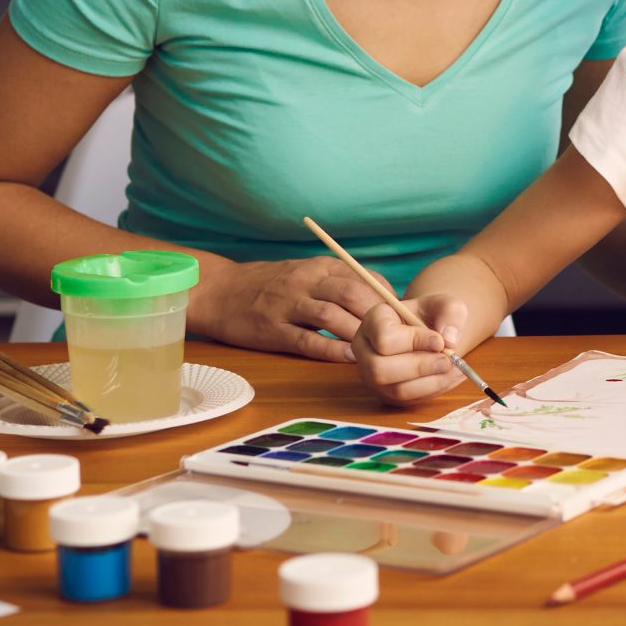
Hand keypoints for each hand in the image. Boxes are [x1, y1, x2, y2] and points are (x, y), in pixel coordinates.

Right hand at [187, 254, 381, 364]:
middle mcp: (306, 281)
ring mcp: (288, 305)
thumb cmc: (270, 284)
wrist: (221, 291)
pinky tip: (349, 359)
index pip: (364, 277)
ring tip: (379, 350)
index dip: (388, 298)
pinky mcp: (273, 330)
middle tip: (400, 337)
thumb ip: (339, 282)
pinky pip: (308, 341)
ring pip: (332, 316)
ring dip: (359, 333)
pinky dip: (331, 350)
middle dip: (381, 316)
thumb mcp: (306, 271)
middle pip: (352, 294)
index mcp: (319, 266)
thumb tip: (382, 298)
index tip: (404, 316)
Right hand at [355, 296, 472, 405]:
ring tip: (452, 368)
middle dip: (420, 367)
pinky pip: (408, 400)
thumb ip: (451, 312)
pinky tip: (448, 376)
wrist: (431, 333)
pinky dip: (433, 390)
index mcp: (374, 320)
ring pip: (396, 389)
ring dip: (430, 382)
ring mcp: (372, 375)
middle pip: (380, 368)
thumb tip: (449, 340)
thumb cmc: (432, 316)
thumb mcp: (445, 305)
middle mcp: (365, 349)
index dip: (415, 341)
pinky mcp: (387, 393)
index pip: (384, 337)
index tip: (439, 340)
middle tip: (447, 360)